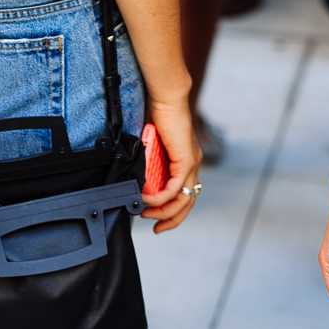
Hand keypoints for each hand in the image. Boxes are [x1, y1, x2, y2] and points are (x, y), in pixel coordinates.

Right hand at [141, 97, 201, 233]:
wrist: (165, 99)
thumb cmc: (157, 116)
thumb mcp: (151, 146)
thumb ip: (148, 164)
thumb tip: (137, 180)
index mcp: (186, 161)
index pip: (185, 194)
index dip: (172, 211)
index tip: (156, 219)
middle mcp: (192, 165)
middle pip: (187, 203)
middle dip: (171, 220)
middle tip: (156, 228)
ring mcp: (191, 164)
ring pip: (182, 200)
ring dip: (163, 211)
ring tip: (146, 214)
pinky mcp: (185, 162)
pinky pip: (174, 189)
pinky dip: (159, 198)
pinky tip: (147, 200)